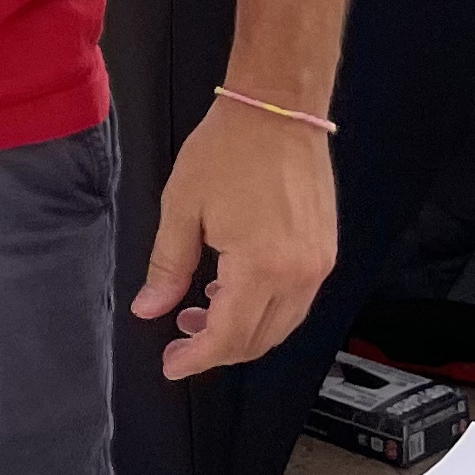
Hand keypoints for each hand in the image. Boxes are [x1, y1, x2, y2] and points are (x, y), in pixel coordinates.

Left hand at [133, 97, 337, 380]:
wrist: (278, 109)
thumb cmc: (227, 150)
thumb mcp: (182, 207)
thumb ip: (167, 267)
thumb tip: (149, 310)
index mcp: (262, 267)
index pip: (228, 336)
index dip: (197, 358)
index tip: (171, 366)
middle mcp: (299, 274)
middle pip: (259, 340)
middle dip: (217, 349)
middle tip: (179, 341)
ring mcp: (318, 265)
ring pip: (281, 325)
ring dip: (241, 331)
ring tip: (199, 313)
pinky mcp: (325, 251)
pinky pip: (295, 301)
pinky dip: (263, 309)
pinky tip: (230, 292)